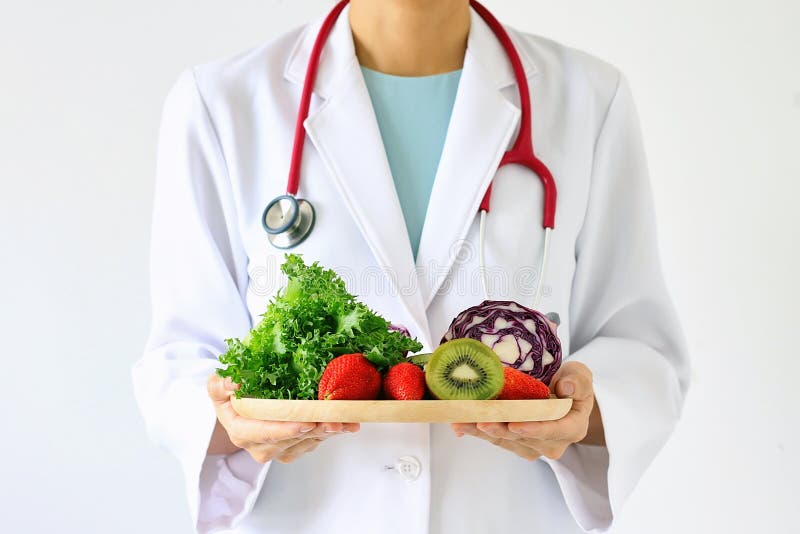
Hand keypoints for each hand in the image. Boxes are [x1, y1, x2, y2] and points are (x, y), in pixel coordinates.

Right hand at [206, 373, 359, 463]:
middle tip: (333, 420)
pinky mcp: (294, 449)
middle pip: (290, 440)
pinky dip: (332, 432)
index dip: (284, 430)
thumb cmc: (231, 396)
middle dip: (314, 430)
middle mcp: (259, 446)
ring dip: (327, 432)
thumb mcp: (218, 387)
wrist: (240, 408)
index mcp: (241, 432)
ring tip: (346, 421)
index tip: (304, 423)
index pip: (263, 434)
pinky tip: (347, 424)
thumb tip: (231, 382)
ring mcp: (278, 450)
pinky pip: (315, 442)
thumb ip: (220, 385)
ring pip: (306, 443)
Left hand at [451, 361, 603, 460]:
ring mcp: (531, 445)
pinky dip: (476, 431)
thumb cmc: (571, 384)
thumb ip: (578, 381)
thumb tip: (565, 387)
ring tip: (461, 420)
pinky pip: (494, 439)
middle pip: (522, 437)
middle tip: (478, 420)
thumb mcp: (580, 376)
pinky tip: (460, 425)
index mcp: (571, 428)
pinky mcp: (514, 443)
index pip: (552, 430)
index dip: (532, 428)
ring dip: (481, 431)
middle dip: (499, 429)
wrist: (561, 396)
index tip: (513, 424)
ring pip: (504, 440)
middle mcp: (551, 442)